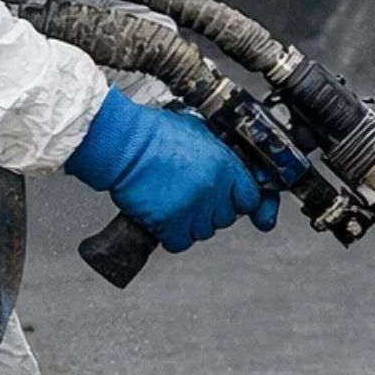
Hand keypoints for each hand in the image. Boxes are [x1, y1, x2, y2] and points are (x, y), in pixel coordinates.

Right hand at [65, 88, 277, 251]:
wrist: (124, 143)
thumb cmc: (153, 134)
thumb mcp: (199, 132)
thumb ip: (219, 154)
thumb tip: (231, 169)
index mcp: (225, 165)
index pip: (250, 197)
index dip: (242, 201)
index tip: (239, 205)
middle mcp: (213, 189)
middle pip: (226, 217)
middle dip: (211, 210)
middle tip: (191, 195)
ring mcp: (193, 207)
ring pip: (204, 231)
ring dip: (192, 223)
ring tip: (174, 202)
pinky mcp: (171, 222)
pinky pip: (181, 242)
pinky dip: (172, 236)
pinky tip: (164, 219)